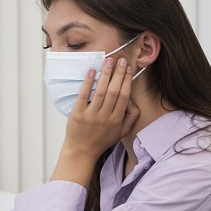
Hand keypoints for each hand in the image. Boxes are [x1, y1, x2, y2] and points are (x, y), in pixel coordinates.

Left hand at [52, 57, 139, 186]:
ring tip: (108, 61)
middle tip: (120, 59)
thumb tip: (132, 101)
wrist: (82, 151)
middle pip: (114, 91)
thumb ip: (131, 117)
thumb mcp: (122, 132)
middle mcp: (105, 116)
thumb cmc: (102, 140)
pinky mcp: (78, 114)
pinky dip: (88, 82)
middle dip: (118, 73)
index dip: (126, 80)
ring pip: (101, 91)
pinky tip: (91, 71)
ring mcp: (91, 115)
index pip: (124, 96)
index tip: (128, 68)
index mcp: (117, 119)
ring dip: (105, 74)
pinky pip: (84, 95)